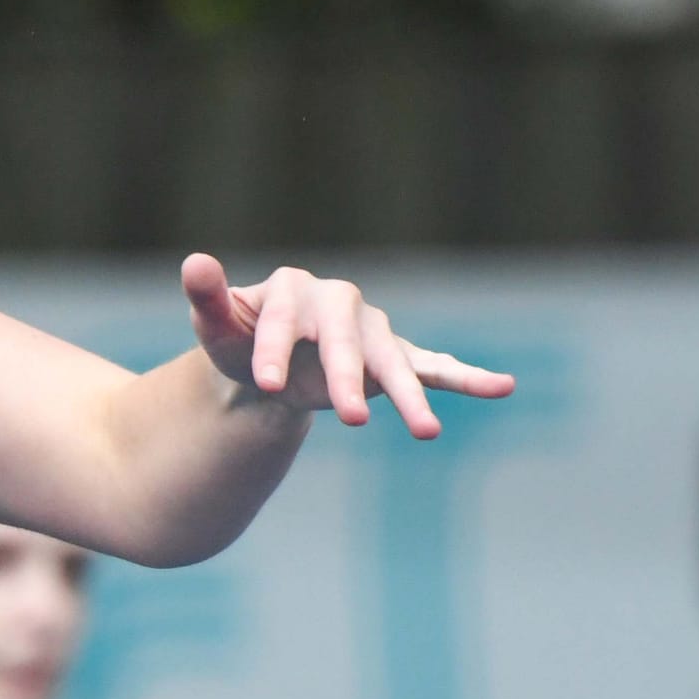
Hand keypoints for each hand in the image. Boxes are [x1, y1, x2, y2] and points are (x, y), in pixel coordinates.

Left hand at [182, 254, 515, 439]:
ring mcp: (372, 333)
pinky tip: (503, 386)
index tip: (266, 384)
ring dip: (410, 398)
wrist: (263, 365)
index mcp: (294, 290)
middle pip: (346, 344)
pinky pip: (434, 367)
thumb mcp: (215, 325)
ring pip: (394, 364)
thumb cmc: (237, 341)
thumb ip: (207, 298)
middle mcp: (340, 304)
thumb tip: (194, 263)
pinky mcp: (392, 360)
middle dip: (347, 380)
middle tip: (351, 420)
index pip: (286, 319)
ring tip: (428, 434)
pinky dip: (467, 378)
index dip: (276, 349)